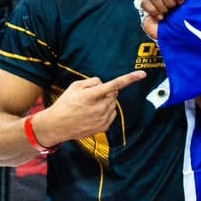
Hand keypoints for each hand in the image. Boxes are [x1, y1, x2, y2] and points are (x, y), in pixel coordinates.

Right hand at [33, 71, 147, 145]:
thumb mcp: (74, 86)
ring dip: (106, 102)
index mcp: (92, 95)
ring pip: (113, 104)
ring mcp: (103, 118)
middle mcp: (100, 107)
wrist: (57, 125)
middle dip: (107, 92)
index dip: (130, 78)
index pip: (115, 84)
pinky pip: (112, 114)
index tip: (142, 74)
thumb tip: (103, 83)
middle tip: (92, 96)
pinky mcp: (104, 127)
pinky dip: (106, 111)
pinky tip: (92, 114)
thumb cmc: (65, 103)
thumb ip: (92, 82)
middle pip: (114, 93)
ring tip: (89, 106)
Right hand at [135, 0, 198, 39]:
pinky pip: (143, 1)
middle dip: (170, 0)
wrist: (182, 37)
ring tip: (168, 15)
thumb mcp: (195, 2)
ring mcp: (155, 2)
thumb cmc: (190, 21)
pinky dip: (152, 10)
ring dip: (162, 7)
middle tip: (174, 10)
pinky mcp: (146, 11)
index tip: (182, 2)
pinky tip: (160, 18)